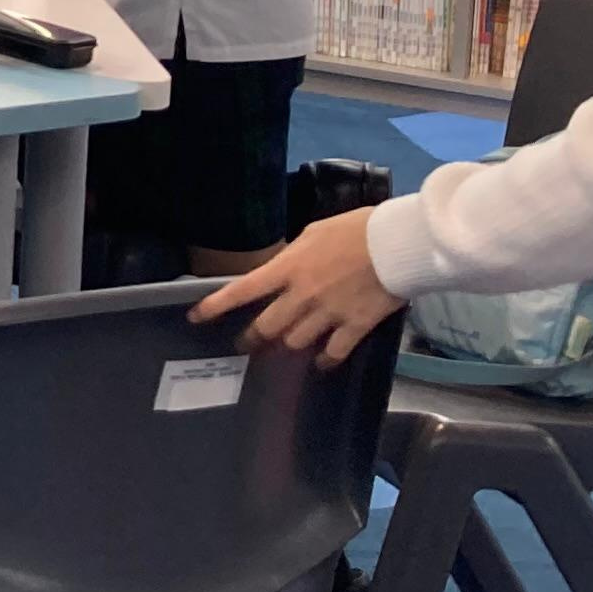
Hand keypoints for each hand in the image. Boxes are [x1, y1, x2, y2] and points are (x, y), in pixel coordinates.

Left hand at [189, 208, 404, 365]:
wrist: (396, 243)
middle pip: (267, 327)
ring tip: (287, 346)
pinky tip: (322, 362)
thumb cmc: (356, 229)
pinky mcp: (355, 327)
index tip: (196, 318)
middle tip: (246, 344)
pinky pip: (333, 352)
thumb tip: (285, 268)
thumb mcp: (313, 234)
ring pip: (295, 341)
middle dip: (253, 338)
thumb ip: (294, 256)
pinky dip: (325, 360)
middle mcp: (302, 295)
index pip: (242, 290)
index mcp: (288, 268)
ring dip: (289, 344)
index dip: (215, 306)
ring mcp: (328, 314)